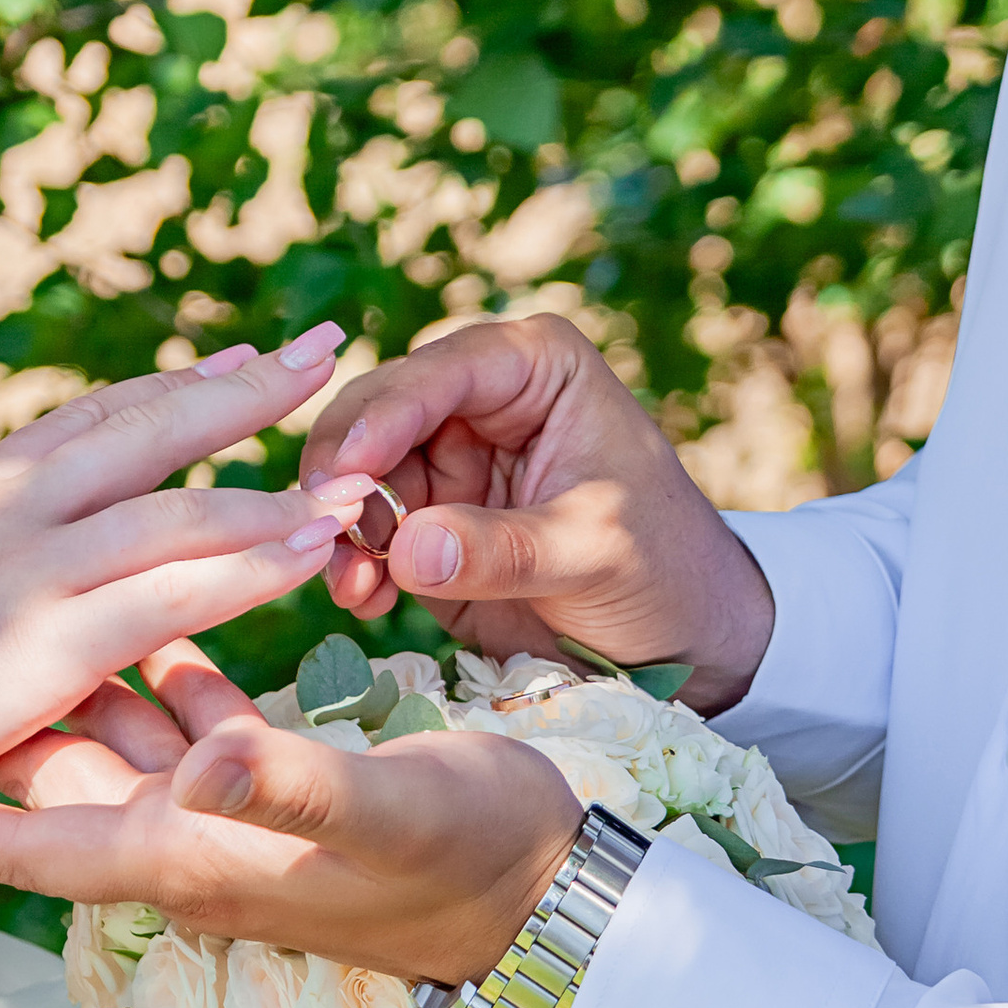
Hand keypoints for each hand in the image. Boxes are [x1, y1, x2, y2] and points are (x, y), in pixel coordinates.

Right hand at [0, 332, 349, 880]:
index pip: (88, 421)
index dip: (167, 390)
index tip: (231, 361)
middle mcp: (8, 510)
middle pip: (147, 428)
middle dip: (239, 390)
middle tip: (318, 348)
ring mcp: (29, 570)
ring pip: (179, 505)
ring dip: (272, 484)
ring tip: (350, 464)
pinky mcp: (42, 642)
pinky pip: (172, 591)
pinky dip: (251, 564)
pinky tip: (310, 550)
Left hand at [0, 645, 583, 988]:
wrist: (558, 891)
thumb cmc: (473, 856)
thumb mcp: (381, 811)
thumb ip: (286, 783)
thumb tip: (196, 759)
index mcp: (193, 850)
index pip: (35, 846)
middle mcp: (193, 836)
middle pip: (50, 782)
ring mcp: (232, 807)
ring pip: (109, 740)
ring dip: (55, 690)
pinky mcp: (276, 770)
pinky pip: (184, 714)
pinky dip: (153, 664)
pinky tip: (133, 614)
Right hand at [298, 314, 776, 713]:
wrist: (686, 641)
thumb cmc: (664, 567)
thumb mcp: (594, 550)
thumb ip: (503, 548)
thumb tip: (407, 548)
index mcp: (533, 366)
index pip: (440, 372)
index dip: (384, 416)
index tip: (344, 474)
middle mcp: (479, 401)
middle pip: (377, 415)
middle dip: (344, 474)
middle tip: (321, 530)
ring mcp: (448, 462)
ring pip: (359, 476)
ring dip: (343, 528)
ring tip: (349, 583)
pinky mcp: (430, 524)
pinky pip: (369, 532)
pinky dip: (355, 563)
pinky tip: (363, 600)